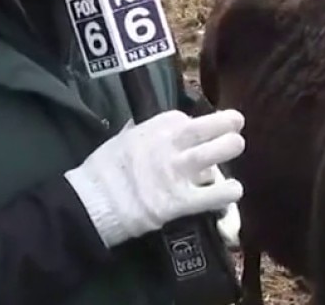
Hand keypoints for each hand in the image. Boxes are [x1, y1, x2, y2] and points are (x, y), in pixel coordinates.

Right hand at [64, 108, 245, 247]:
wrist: (89, 205)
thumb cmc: (101, 172)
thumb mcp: (120, 140)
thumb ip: (139, 131)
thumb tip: (146, 124)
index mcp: (153, 128)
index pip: (185, 118)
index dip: (197, 124)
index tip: (200, 131)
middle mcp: (170, 145)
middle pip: (211, 127)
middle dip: (228, 124)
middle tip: (236, 127)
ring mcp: (177, 172)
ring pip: (219, 152)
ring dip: (231, 147)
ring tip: (235, 149)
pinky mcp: (181, 201)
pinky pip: (217, 193)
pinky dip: (230, 191)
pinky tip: (232, 190)